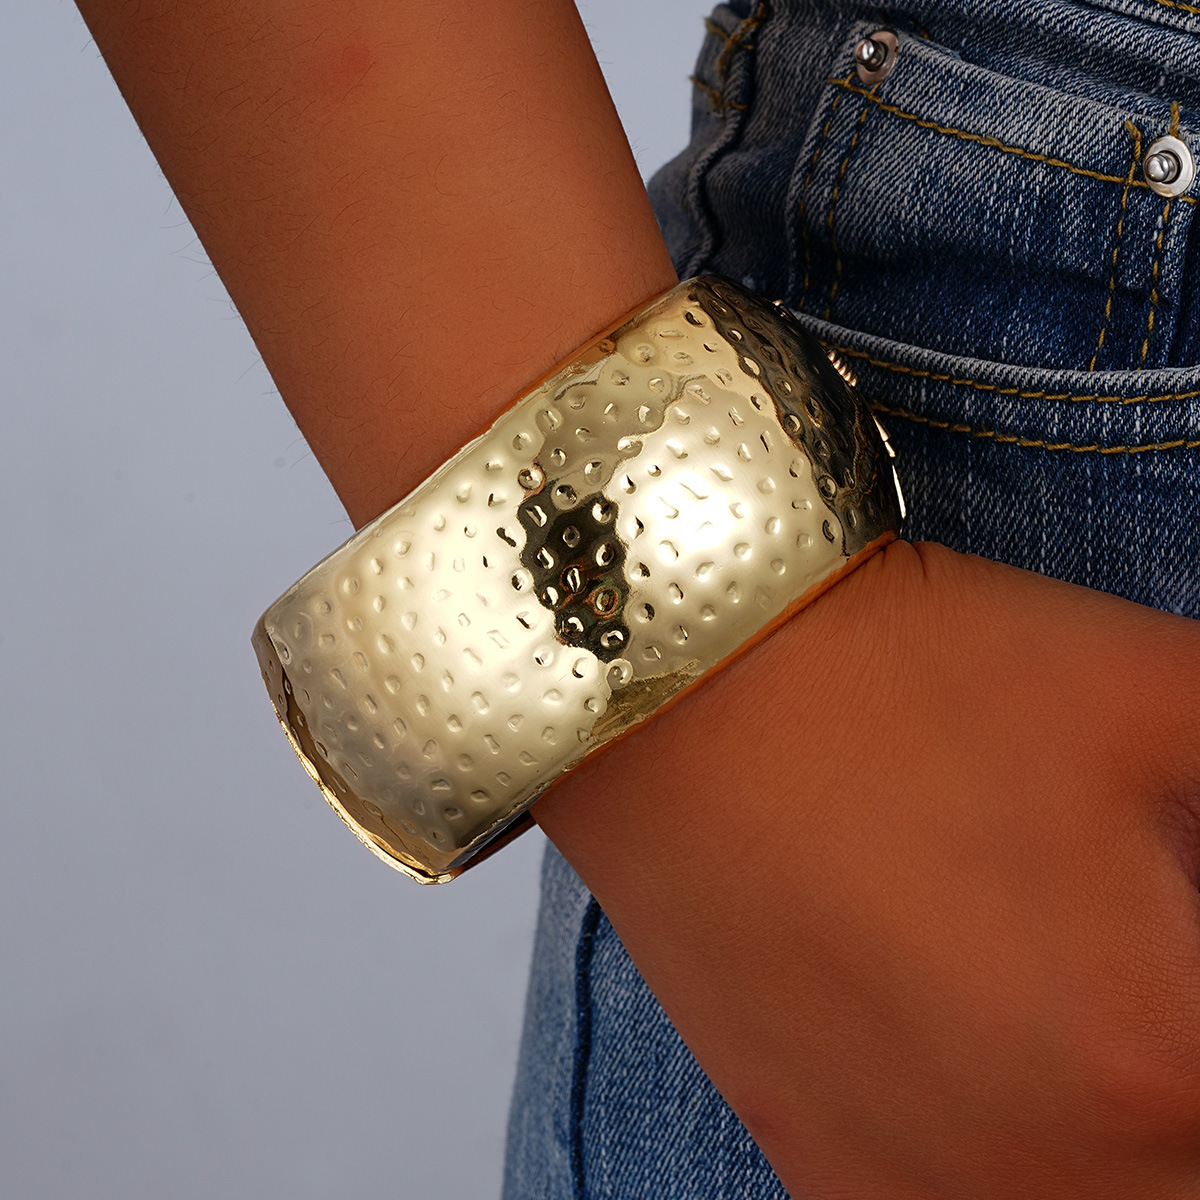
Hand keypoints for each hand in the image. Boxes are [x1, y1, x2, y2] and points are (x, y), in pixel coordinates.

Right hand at [534, 541, 1199, 1198]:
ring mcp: (913, 1190)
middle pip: (1188, 1171)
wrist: (681, 686)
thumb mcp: (1167, 698)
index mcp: (1167, 1065)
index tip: (1194, 925)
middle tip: (1158, 988)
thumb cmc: (909, 678)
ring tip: (1103, 1032)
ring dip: (1136, 1143)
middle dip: (1190, 1079)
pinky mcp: (816, 1165)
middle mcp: (1044, 1178)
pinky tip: (1012, 1093)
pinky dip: (1022, 1176)